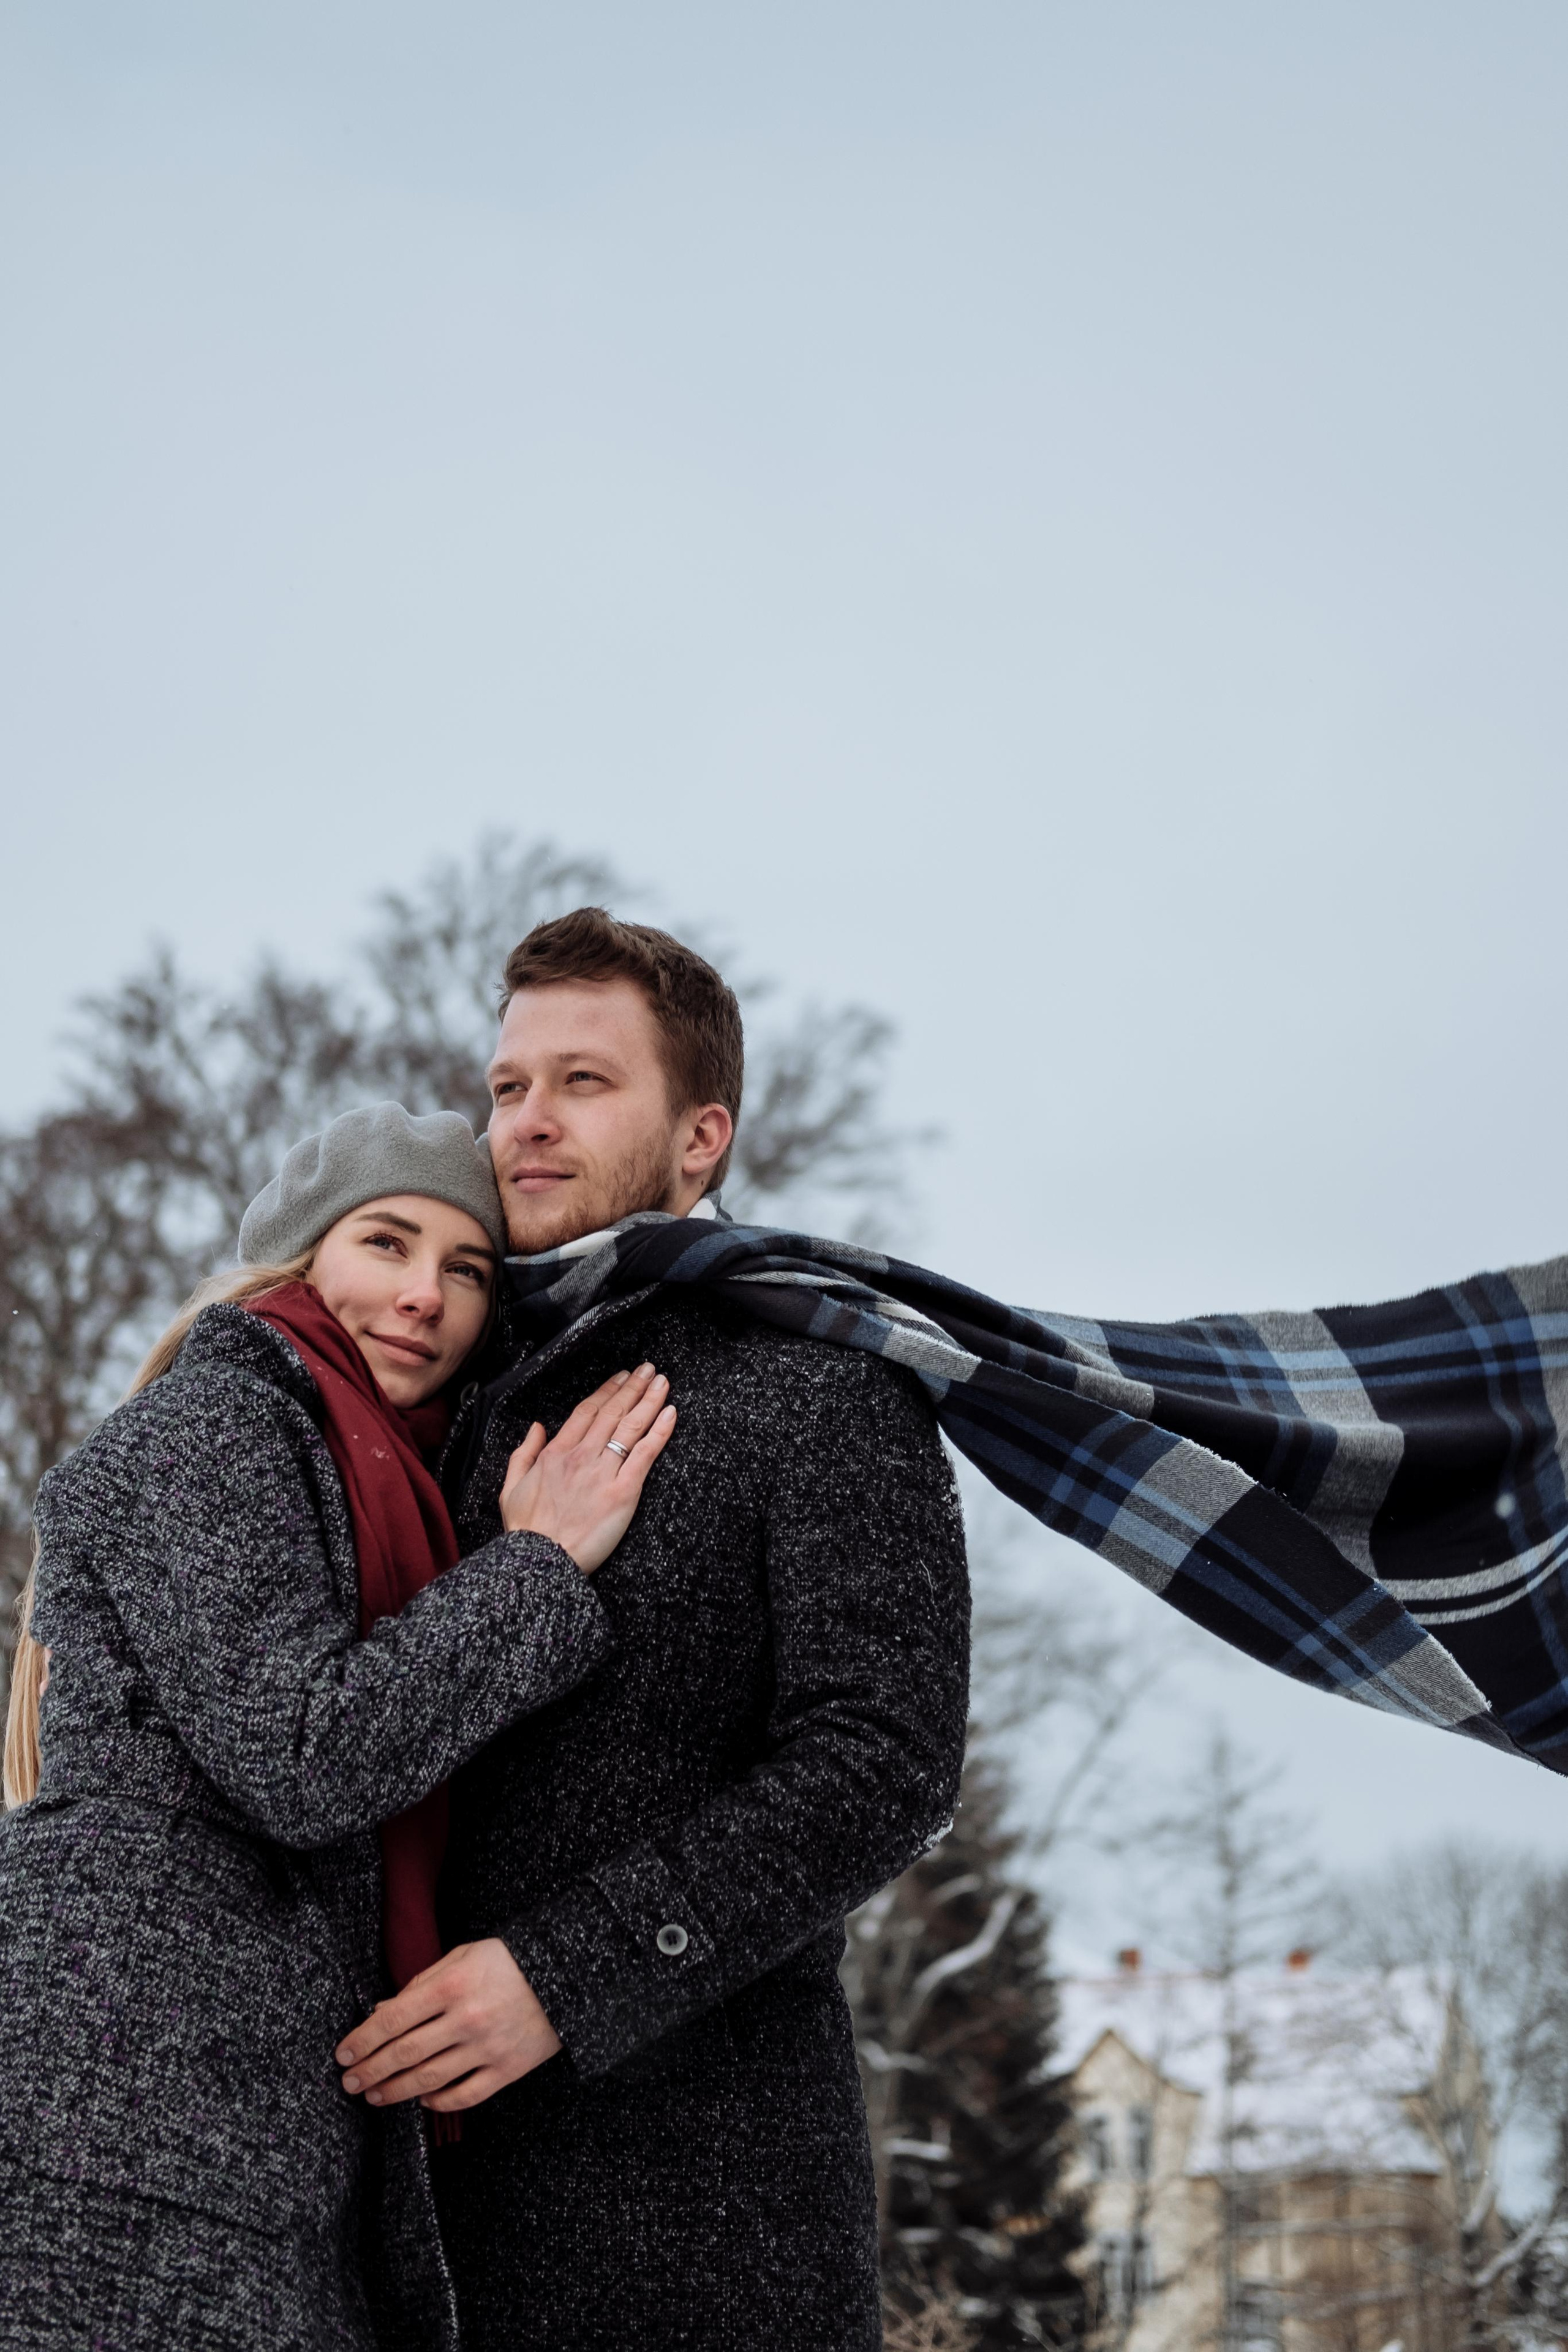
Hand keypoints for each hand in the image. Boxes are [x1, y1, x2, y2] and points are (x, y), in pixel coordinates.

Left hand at [336, 1938, 559, 2113]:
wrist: (565, 1976)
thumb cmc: (507, 1962)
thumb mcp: (462, 1957)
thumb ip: (421, 1983)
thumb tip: (381, 2011)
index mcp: (451, 1985)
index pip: (393, 2018)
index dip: (362, 2039)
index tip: (342, 2054)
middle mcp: (466, 2019)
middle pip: (404, 2054)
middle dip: (370, 2070)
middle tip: (349, 2082)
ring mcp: (487, 2047)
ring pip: (429, 2079)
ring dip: (395, 2091)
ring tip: (374, 2095)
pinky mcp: (507, 2069)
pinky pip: (464, 2095)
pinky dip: (438, 2102)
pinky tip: (421, 2100)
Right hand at [500, 1363, 675, 1572]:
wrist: (541, 1562)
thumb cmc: (526, 1532)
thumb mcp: (510, 1488)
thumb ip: (523, 1453)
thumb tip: (536, 1427)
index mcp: (555, 1453)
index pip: (586, 1411)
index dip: (607, 1390)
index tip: (621, 1377)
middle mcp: (581, 1456)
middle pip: (612, 1412)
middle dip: (633, 1387)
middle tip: (648, 1368)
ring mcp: (602, 1472)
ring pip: (630, 1426)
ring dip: (649, 1400)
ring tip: (662, 1381)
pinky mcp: (623, 1492)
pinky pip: (644, 1454)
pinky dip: (659, 1431)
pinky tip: (670, 1413)